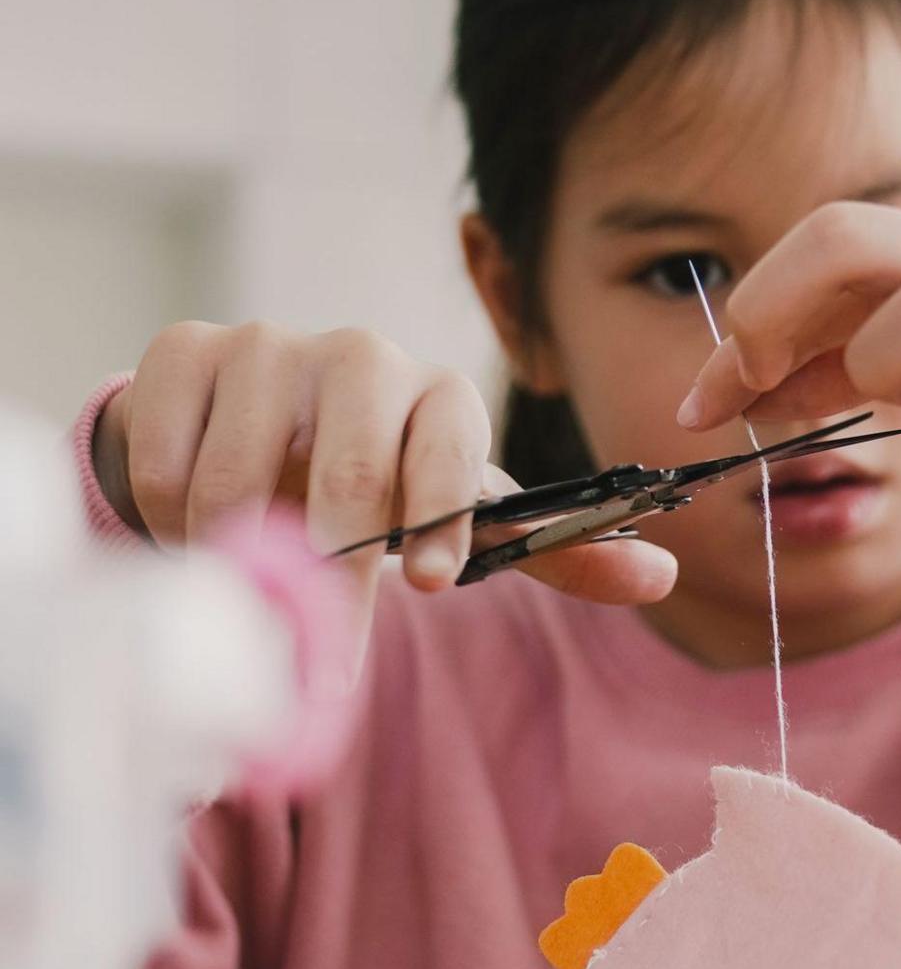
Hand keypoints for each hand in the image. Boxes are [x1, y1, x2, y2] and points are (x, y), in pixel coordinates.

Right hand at [93, 322, 675, 604]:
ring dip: (238, 552)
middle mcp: (362, 357)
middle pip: (348, 466)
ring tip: (249, 575)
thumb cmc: (379, 488)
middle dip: (333, 560)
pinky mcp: (187, 351)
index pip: (451, 447)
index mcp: (442, 395)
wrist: (255, 435)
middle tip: (312, 622)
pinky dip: (172, 519)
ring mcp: (270, 346)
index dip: (439, 515)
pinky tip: (195, 529)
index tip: (429, 582)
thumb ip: (554, 549)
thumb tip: (663, 577)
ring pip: (241, 475)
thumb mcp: (462, 518)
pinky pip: (169, 458)